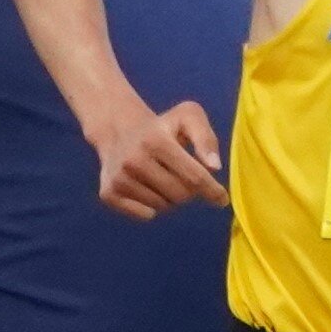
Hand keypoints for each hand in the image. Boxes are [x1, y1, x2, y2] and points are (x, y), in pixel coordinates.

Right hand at [93, 99, 228, 220]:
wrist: (118, 128)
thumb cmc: (161, 126)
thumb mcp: (188, 117)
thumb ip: (206, 138)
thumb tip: (214, 167)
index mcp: (156, 141)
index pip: (194, 177)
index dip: (212, 190)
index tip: (222, 199)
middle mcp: (135, 160)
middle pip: (180, 195)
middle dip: (188, 190)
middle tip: (181, 175)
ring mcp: (120, 178)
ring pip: (163, 207)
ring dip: (170, 197)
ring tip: (161, 177)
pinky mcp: (108, 193)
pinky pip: (145, 215)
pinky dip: (152, 207)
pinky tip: (146, 187)